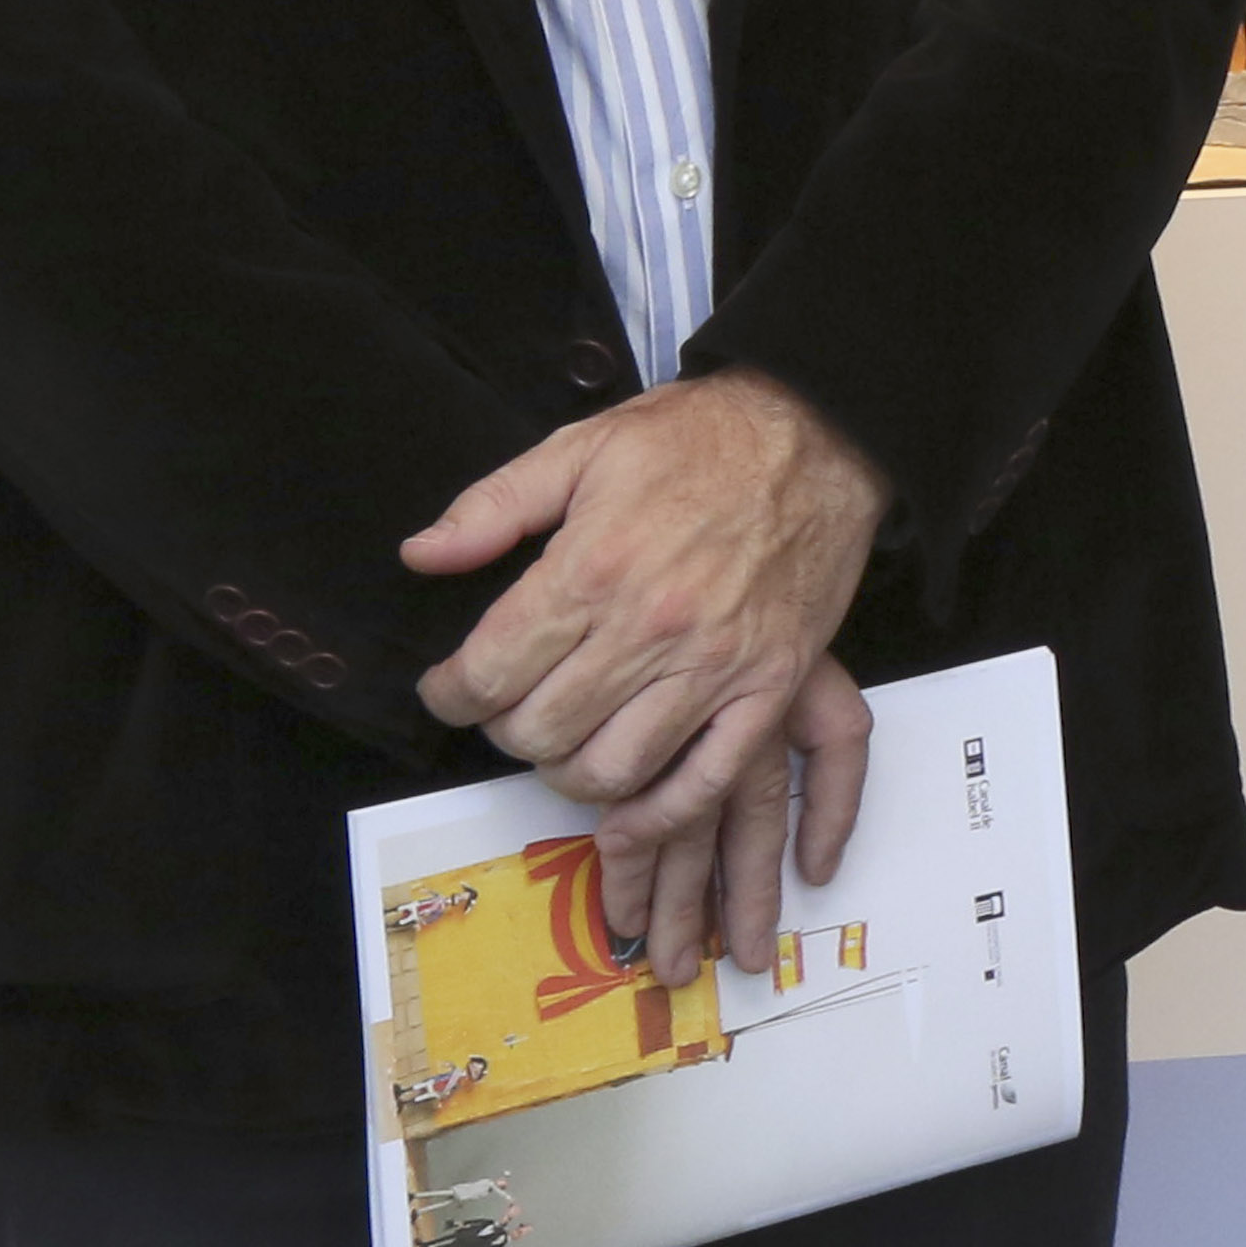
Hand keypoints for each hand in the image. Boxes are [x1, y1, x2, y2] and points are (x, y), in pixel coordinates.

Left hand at [405, 368, 890, 972]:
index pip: (488, 673)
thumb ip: (494, 505)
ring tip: (565, 740)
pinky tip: (628, 804)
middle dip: (505, 729)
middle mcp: (649, 627)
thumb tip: (421, 556)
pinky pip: (705, 780)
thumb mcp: (584, 445)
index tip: (450, 688)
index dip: (450, 694)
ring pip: (610, 770)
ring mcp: (714, 665)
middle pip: (539, 731)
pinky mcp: (769, 687)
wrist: (824, 434)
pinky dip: (657, 811)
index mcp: (593, 565)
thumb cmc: (702, 438)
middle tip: (510, 708)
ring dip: (568, 770)